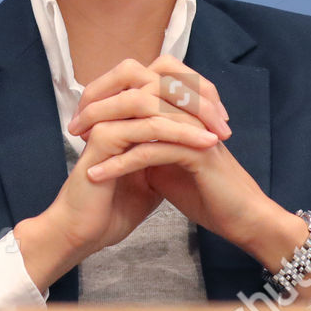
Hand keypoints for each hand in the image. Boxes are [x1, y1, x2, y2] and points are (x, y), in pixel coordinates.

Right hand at [18, 60, 221, 290]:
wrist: (87, 232)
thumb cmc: (116, 206)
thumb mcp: (153, 173)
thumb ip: (168, 149)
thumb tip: (198, 137)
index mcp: (121, 112)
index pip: (160, 81)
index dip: (194, 92)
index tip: (221, 116)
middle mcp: (112, 109)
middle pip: (158, 78)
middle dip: (197, 95)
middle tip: (223, 120)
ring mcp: (105, 120)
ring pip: (156, 100)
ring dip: (193, 114)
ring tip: (219, 134)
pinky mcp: (102, 138)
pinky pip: (149, 126)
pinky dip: (181, 132)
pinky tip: (204, 144)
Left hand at [69, 55, 305, 274]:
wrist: (241, 219)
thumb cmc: (205, 191)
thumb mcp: (166, 161)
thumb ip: (146, 141)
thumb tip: (116, 132)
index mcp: (184, 106)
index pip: (143, 78)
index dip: (111, 89)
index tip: (82, 112)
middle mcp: (190, 110)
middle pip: (139, 88)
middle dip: (102, 103)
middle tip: (75, 123)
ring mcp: (195, 128)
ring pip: (142, 116)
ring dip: (106, 130)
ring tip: (79, 145)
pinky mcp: (197, 153)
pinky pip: (150, 150)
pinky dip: (120, 162)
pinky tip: (96, 174)